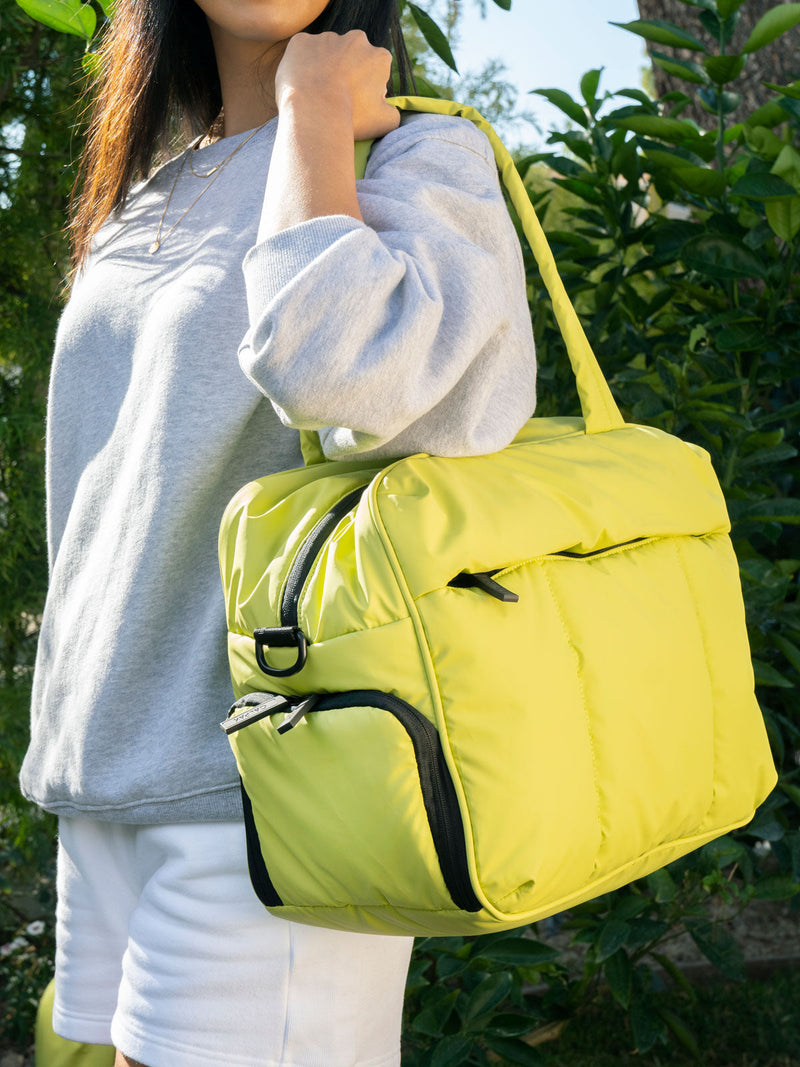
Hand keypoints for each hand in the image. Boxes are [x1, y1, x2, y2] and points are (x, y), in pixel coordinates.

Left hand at [274, 30, 400, 140]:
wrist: (315, 112)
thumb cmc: (353, 118)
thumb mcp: (385, 122)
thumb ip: (393, 112)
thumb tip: (388, 108)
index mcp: (379, 57)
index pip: (376, 71)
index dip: (368, 88)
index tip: (358, 104)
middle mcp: (355, 39)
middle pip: (352, 58)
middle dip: (347, 73)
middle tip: (336, 99)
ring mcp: (327, 37)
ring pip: (326, 53)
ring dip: (324, 69)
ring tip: (316, 95)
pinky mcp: (302, 41)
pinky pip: (302, 53)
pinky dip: (301, 66)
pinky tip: (301, 86)